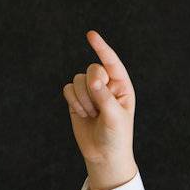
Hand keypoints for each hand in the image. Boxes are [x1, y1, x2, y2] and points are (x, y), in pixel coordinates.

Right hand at [63, 29, 137, 182]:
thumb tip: (93, 78)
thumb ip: (104, 97)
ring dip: (82, 99)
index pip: (112, 62)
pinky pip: (67, 90)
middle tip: (98, 107)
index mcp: (122, 85)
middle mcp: (106, 85)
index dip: (101, 48)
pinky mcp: (76, 100)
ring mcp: (90, 92)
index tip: (90, 35)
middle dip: (92, 86)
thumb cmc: (116, 135)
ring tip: (92, 114)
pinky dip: (73, 102)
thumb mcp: (114, 117)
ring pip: (78, 80)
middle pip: (92, 69)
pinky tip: (82, 114)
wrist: (103, 154)